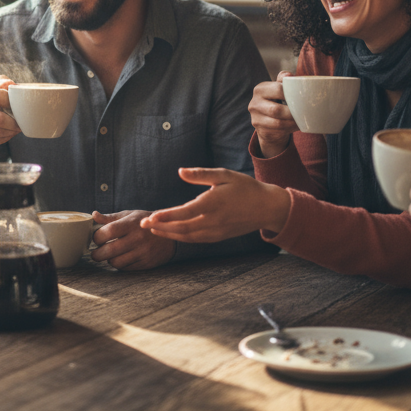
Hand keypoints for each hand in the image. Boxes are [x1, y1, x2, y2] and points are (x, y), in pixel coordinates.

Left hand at [91, 210, 175, 269]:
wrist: (170, 233)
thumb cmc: (145, 222)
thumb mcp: (130, 215)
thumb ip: (111, 217)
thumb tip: (94, 215)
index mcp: (131, 224)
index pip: (107, 232)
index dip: (97, 237)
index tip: (96, 238)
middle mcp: (137, 238)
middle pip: (109, 251)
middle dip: (97, 254)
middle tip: (96, 253)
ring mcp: (143, 252)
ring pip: (116, 262)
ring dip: (109, 260)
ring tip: (110, 255)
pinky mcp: (146, 263)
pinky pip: (126, 268)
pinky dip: (120, 265)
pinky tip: (121, 258)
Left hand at [139, 168, 289, 241]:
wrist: (267, 208)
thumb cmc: (245, 188)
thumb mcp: (224, 175)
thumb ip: (200, 174)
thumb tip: (180, 171)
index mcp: (212, 204)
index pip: (184, 212)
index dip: (165, 216)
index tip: (150, 217)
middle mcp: (212, 221)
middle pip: (181, 228)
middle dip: (161, 227)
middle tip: (143, 225)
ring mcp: (215, 231)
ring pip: (187, 236)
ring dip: (168, 234)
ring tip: (152, 230)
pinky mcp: (218, 237)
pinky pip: (196, 239)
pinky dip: (181, 237)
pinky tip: (172, 233)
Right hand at [249, 72, 298, 157]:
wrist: (266, 123)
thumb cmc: (276, 101)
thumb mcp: (278, 89)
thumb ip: (283, 80)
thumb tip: (290, 75)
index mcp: (260, 89)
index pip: (278, 89)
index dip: (292, 93)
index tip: (303, 97)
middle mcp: (254, 103)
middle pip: (276, 109)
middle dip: (292, 112)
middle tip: (305, 112)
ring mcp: (256, 118)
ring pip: (278, 123)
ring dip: (293, 122)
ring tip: (303, 120)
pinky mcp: (261, 130)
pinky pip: (278, 131)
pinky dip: (290, 129)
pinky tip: (297, 125)